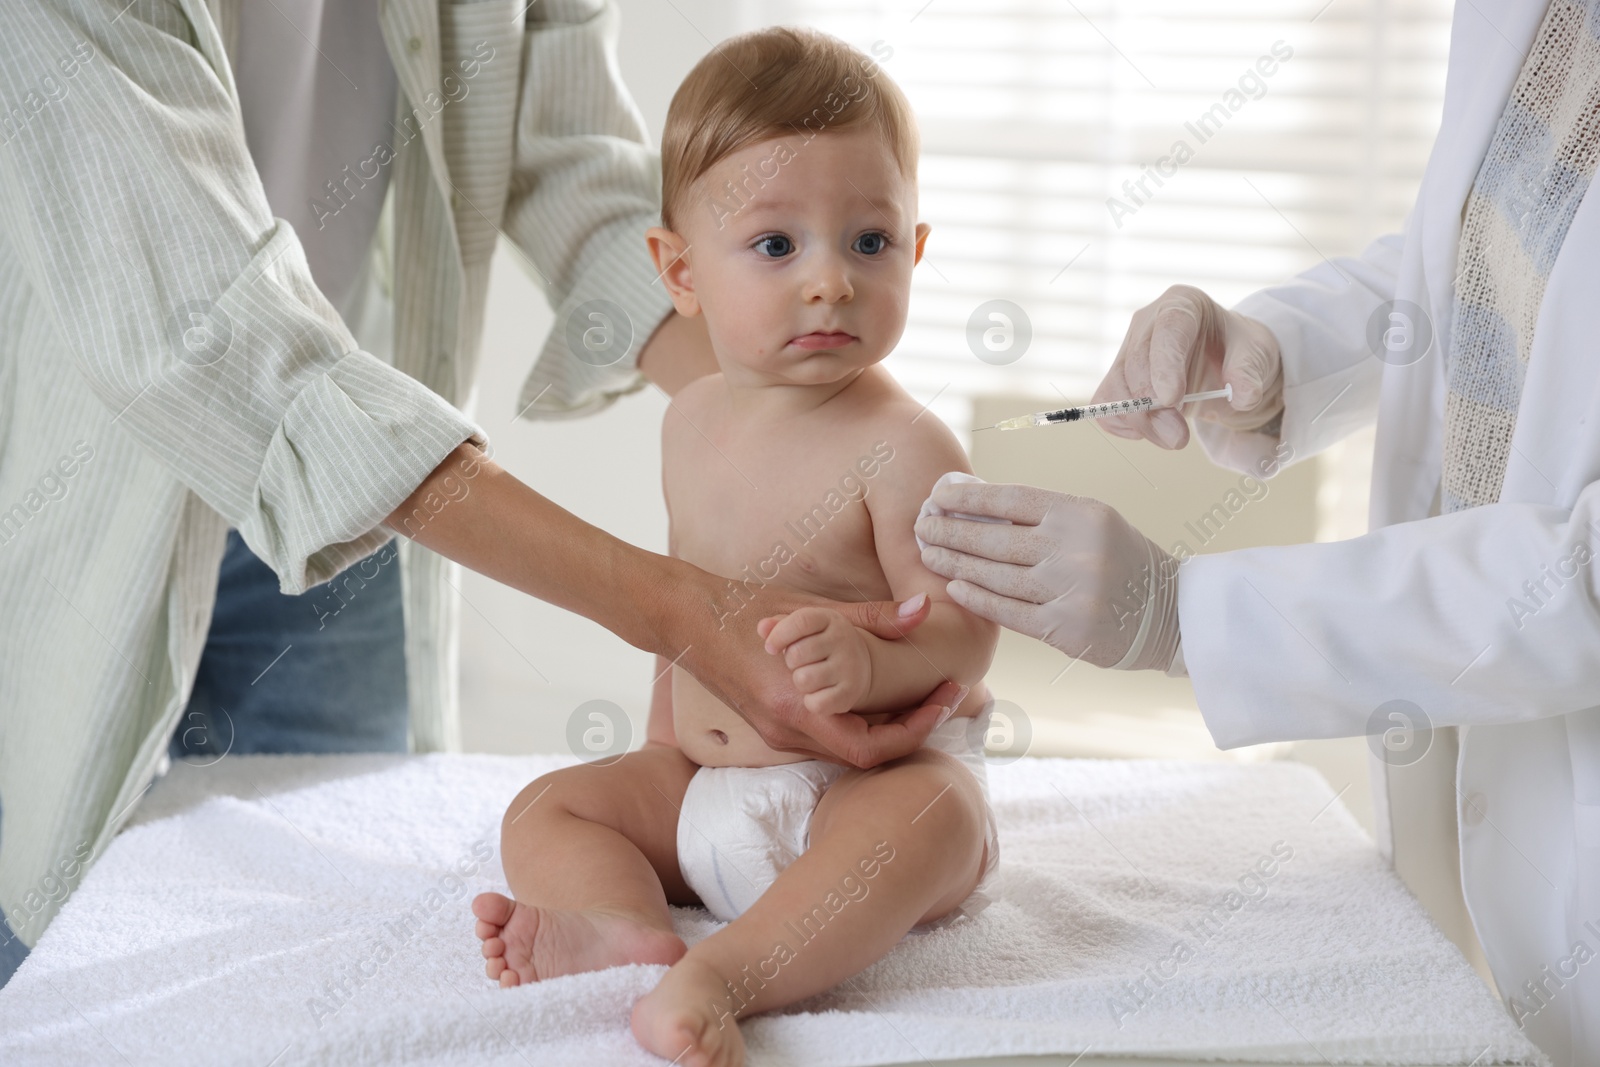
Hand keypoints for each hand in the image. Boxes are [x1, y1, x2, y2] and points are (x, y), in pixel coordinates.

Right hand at [665, 572, 966, 767]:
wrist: (685, 618)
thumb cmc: (744, 609)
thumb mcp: (813, 610)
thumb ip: (874, 617)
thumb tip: (926, 611)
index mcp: (798, 709)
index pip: (872, 748)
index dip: (917, 728)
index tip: (946, 697)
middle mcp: (787, 731)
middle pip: (865, 753)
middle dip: (910, 727)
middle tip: (944, 692)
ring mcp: (777, 733)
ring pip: (846, 747)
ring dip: (886, 726)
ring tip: (919, 690)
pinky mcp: (772, 725)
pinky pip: (825, 736)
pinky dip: (858, 720)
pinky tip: (876, 692)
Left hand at [755, 608, 872, 715]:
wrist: (861, 665)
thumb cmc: (820, 644)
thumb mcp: (804, 629)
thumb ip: (780, 625)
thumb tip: (762, 628)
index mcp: (829, 619)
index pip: (801, 621)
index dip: (779, 635)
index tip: (770, 648)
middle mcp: (843, 640)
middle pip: (796, 654)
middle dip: (790, 662)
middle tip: (800, 663)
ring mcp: (850, 667)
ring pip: (803, 680)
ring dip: (800, 682)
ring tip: (811, 676)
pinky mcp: (850, 693)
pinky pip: (816, 703)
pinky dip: (811, 702)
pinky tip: (819, 693)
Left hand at [914, 479, 1179, 671]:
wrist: (1171, 612)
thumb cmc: (1121, 560)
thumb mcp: (1091, 522)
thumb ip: (1042, 515)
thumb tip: (975, 501)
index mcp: (1081, 513)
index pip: (1010, 500)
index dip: (968, 498)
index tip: (937, 496)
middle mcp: (1075, 548)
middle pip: (995, 539)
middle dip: (950, 532)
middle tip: (920, 527)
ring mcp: (1070, 590)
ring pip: (996, 575)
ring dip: (955, 564)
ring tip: (929, 554)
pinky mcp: (1066, 628)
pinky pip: (1009, 611)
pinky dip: (977, 598)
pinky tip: (955, 587)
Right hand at [1095, 284, 1282, 449]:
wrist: (1224, 364)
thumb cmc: (1238, 351)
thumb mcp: (1257, 354)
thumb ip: (1249, 372)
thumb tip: (1243, 396)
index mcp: (1183, 304)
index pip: (1167, 329)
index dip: (1165, 364)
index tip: (1171, 399)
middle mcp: (1147, 323)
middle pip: (1135, 364)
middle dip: (1152, 406)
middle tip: (1178, 438)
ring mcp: (1128, 351)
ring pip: (1114, 388)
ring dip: (1140, 422)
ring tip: (1174, 438)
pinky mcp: (1118, 379)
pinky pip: (1106, 405)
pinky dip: (1124, 425)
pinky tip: (1153, 430)